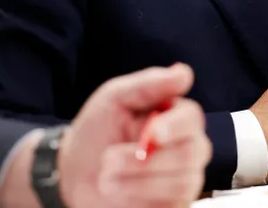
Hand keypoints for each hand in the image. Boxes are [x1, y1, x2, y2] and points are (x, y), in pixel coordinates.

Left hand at [58, 63, 209, 207]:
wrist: (74, 173)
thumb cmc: (97, 131)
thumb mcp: (114, 98)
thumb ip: (148, 84)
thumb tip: (183, 73)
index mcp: (176, 117)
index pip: (193, 119)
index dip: (177, 126)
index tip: (153, 133)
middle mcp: (187, 147)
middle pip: (191, 153)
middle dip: (146, 161)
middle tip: (108, 160)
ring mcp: (184, 179)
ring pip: (180, 183)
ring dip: (137, 182)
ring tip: (105, 179)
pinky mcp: (174, 205)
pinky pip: (172, 206)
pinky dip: (140, 200)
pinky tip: (120, 194)